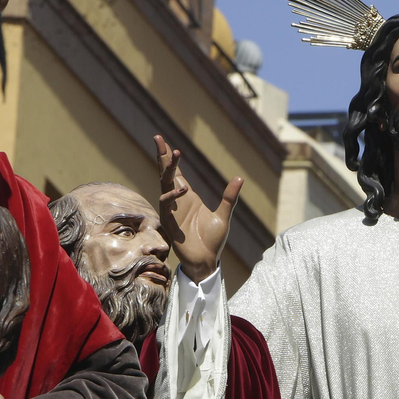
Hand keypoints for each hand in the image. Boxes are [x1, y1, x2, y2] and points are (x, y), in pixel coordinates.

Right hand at [155, 135, 241, 282]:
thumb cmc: (212, 240)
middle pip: (166, 173)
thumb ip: (230, 197)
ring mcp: (171, 210)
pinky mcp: (170, 222)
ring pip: (164, 184)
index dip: (169, 157)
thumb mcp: (224, 215)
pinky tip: (184, 190)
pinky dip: (173, 196)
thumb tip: (240, 178)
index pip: (175, 173)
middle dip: (162, 156)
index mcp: (187, 197)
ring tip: (176, 154)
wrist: (206, 261)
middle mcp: (177, 200)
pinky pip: (167, 205)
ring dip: (168, 169)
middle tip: (158, 137)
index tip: (163, 140)